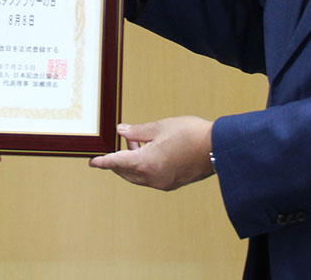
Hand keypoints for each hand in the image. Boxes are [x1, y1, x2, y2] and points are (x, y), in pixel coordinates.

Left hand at [88, 116, 213, 190]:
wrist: (218, 148)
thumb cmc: (190, 134)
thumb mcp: (160, 127)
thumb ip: (138, 131)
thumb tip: (122, 131)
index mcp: (146, 163)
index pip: (117, 163)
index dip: (103, 162)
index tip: (92, 163)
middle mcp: (153, 177)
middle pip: (126, 172)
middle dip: (120, 160)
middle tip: (124, 142)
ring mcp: (164, 183)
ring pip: (139, 176)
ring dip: (133, 163)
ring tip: (139, 143)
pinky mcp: (173, 183)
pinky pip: (151, 178)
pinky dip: (145, 168)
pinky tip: (152, 153)